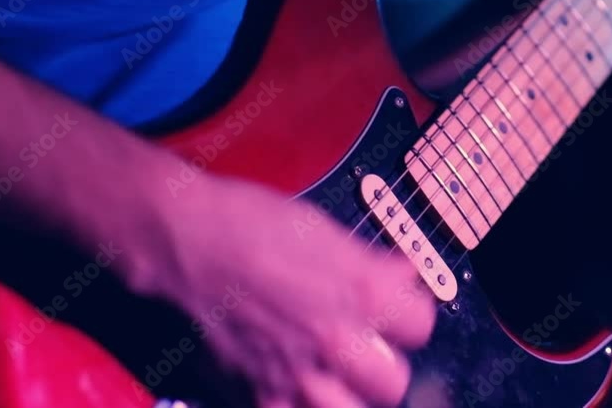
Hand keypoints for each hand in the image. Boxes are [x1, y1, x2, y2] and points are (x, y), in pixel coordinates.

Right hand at [144, 174, 436, 406]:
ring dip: (350, 394)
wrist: (190, 239)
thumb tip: (406, 275)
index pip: (421, 326)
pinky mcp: (259, 386)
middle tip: (371, 344)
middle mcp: (335, 338)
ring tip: (341, 373)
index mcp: (363, 294)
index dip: (410, 311)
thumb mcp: (328, 231)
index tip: (398, 305)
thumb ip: (373, 264)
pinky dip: (299, 401)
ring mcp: (296, 370)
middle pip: (393, 383)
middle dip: (386, 362)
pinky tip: (301, 384)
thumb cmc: (253, 223)